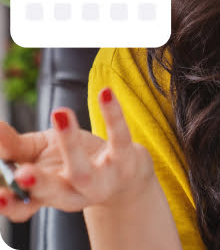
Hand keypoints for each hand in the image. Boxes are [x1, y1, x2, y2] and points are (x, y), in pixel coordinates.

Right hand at [0, 87, 154, 221]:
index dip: (10, 204)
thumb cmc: (73, 162)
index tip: (0, 194)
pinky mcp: (125, 160)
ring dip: (70, 142)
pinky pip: (120, 137)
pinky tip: (104, 93)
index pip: (23, 207)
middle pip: (53, 192)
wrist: (125, 175)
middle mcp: (73, 193)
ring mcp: (102, 180)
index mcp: (47, 194)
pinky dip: (113, 114)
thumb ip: (15, 147)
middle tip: (23, 173)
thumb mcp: (42, 155)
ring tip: (60, 112)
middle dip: (38, 183)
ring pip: (84, 170)